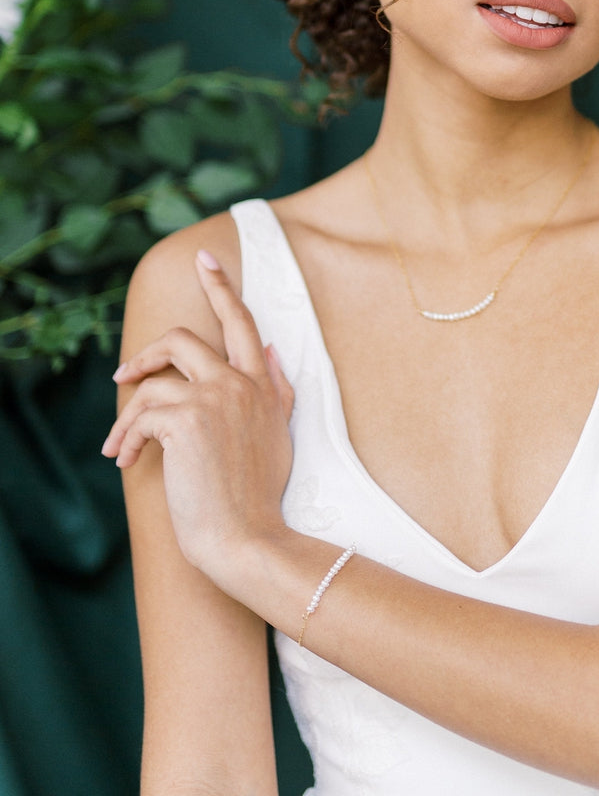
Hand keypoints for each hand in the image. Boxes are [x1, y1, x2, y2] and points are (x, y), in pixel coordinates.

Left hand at [103, 249, 294, 583]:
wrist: (248, 537)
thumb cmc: (259, 498)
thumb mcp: (279, 436)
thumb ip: (278, 389)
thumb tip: (271, 349)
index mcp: (264, 387)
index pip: (243, 323)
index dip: (221, 287)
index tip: (204, 258)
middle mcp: (241, 384)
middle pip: (184, 340)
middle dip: (147, 354)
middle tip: (124, 376)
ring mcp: (215, 399)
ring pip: (154, 380)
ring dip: (127, 414)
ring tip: (121, 445)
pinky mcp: (185, 420)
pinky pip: (141, 413)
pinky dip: (126, 438)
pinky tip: (126, 462)